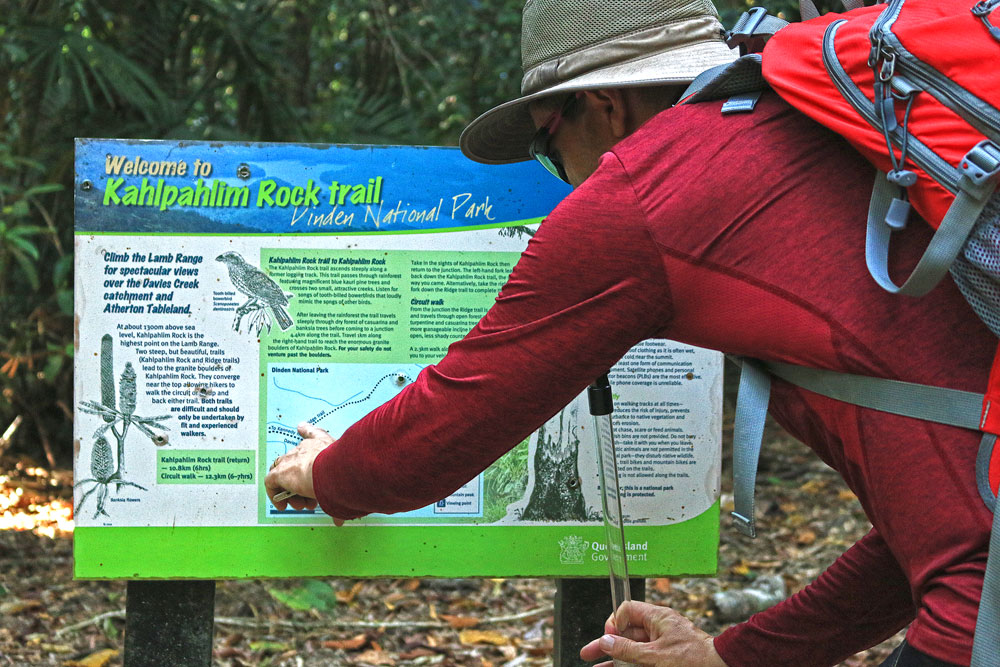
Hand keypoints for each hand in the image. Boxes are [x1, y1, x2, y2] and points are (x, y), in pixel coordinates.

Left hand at [265, 422, 343, 523]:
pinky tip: (282, 505)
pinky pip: (271, 483)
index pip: (312, 433)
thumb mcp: (345, 479)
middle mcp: (305, 447)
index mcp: (322, 443)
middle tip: (310, 498)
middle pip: (296, 462)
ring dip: (291, 492)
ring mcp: (291, 459)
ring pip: (283, 474)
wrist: (336, 469)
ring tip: (301, 505)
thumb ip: (340, 496)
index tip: (301, 428)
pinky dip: (275, 495)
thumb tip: (340, 520)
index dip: (306, 432)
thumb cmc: (346, 471)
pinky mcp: (280, 472)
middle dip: (302, 482)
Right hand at [580, 601, 726, 666]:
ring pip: (634, 649)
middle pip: (626, 633)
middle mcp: (659, 628)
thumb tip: (606, 641)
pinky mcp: (667, 658)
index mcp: (658, 617)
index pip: (627, 610)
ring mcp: (663, 644)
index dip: (614, 623)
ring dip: (616, 658)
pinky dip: (631, 664)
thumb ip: (629, 649)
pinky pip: (644, 659)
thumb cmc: (695, 658)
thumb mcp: (656, 655)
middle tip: (588, 654)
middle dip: (607, 644)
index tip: (608, 639)